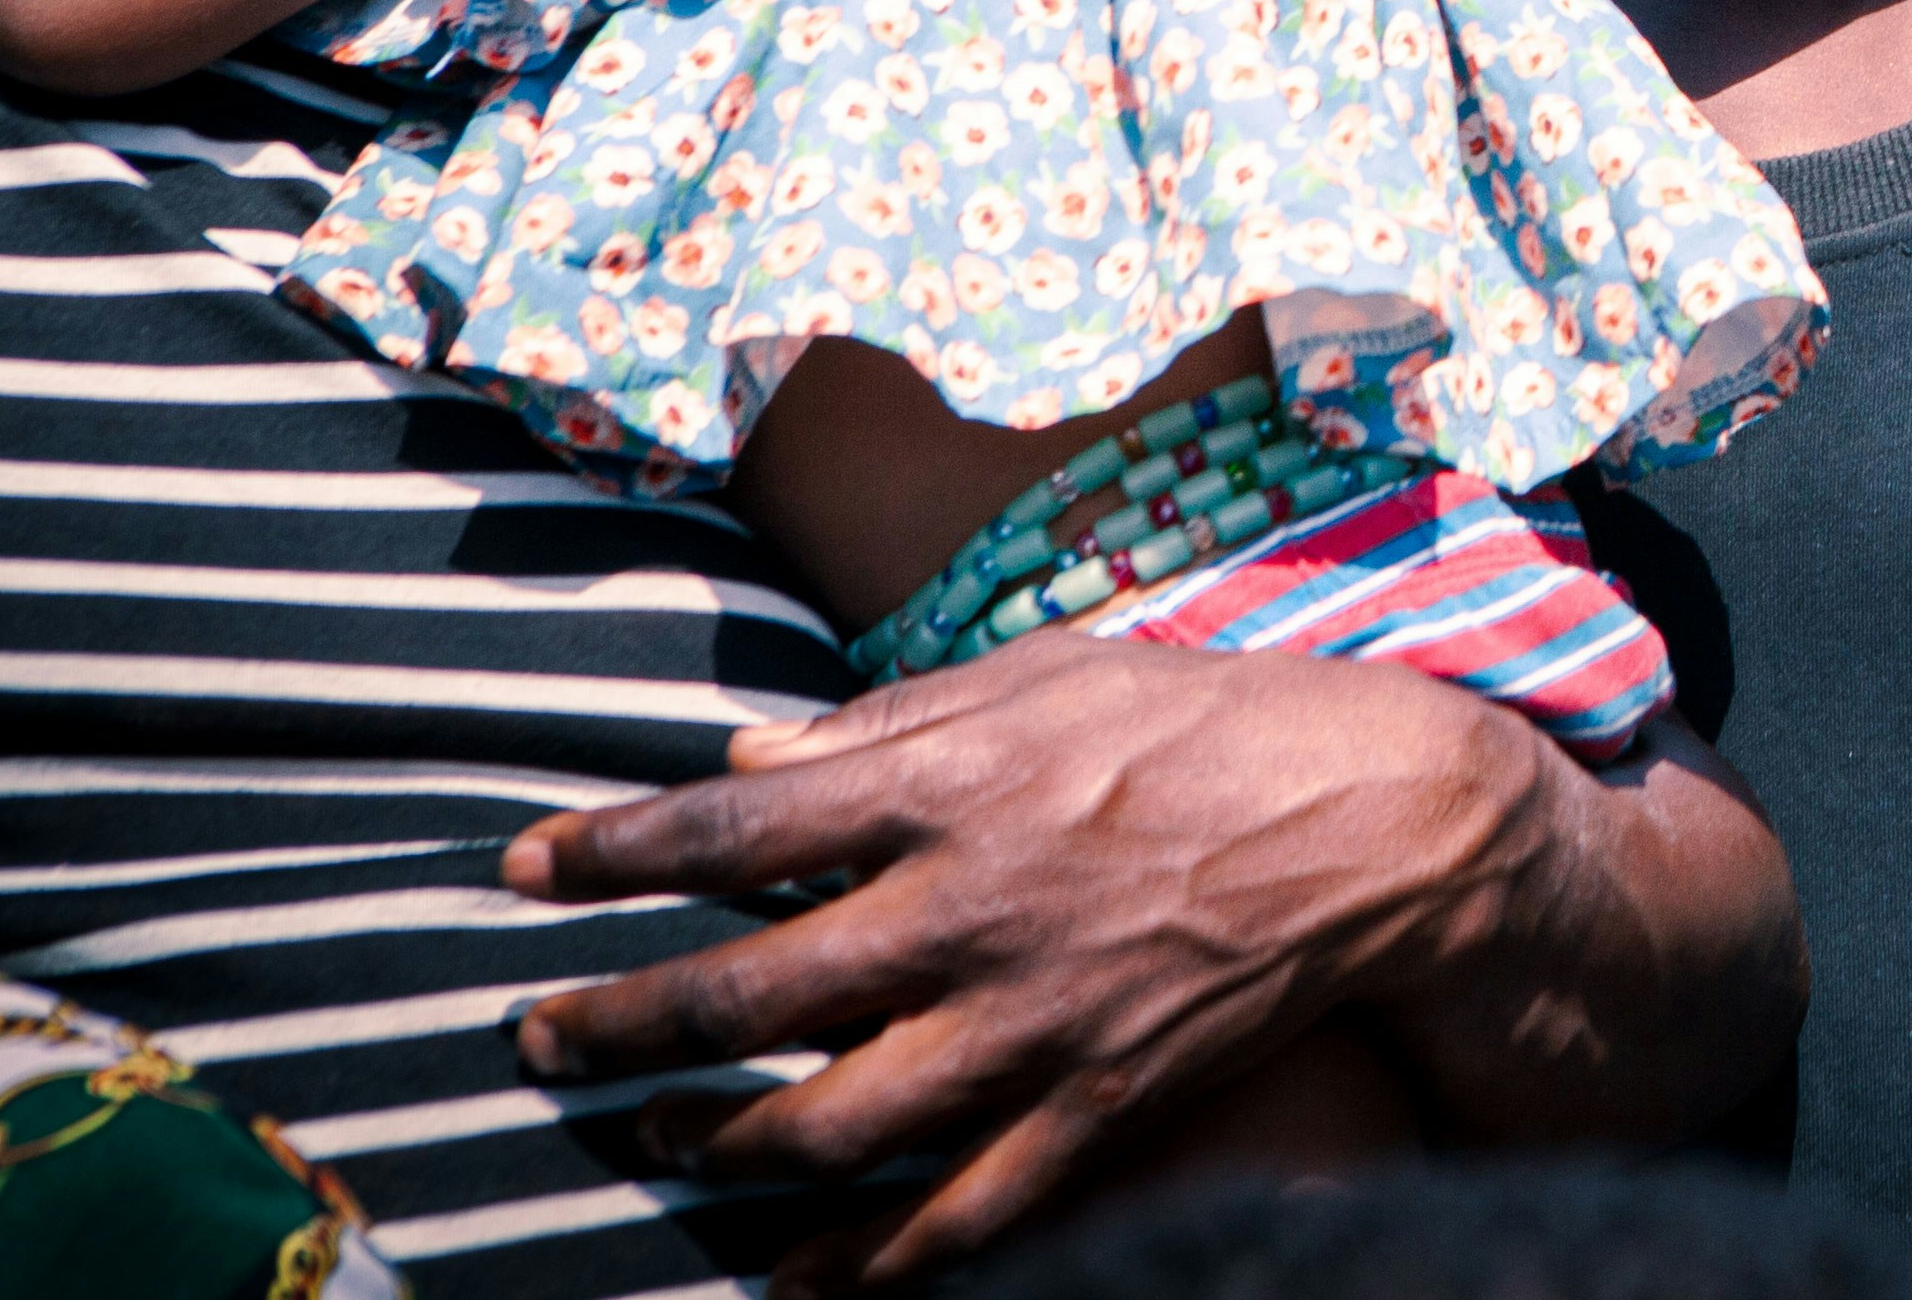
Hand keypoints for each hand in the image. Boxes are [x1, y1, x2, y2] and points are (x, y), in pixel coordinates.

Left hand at [502, 635, 1795, 1288]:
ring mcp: (1034, 1023)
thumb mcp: (1059, 673)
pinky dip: (862, 1265)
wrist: (1390, 822)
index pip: (737, 824)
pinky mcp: (1095, 1106)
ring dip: (717, 1140)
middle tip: (541, 1040)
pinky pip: (954, 1215)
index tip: (521, 868)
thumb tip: (751, 763)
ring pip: (826, 1121)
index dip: (613, 849)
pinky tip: (791, 1278)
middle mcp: (975, 910)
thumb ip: (900, 718)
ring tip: (661, 1135)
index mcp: (960, 782)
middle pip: (748, 989)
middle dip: (622, 1022)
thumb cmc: (1220, 719)